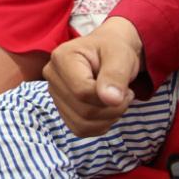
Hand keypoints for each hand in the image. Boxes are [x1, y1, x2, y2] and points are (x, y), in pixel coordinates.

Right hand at [43, 17, 141, 136]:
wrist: (109, 51)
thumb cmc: (114, 49)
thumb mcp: (121, 55)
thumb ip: (115, 75)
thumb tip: (110, 99)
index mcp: (61, 57)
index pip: (82, 92)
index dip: (108, 97)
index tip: (127, 90)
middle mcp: (51, 76)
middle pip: (83, 111)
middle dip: (112, 109)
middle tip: (125, 95)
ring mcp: (54, 93)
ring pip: (81, 124)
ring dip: (107, 119)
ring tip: (115, 100)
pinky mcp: (61, 108)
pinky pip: (80, 129)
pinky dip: (99, 125)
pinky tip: (106, 109)